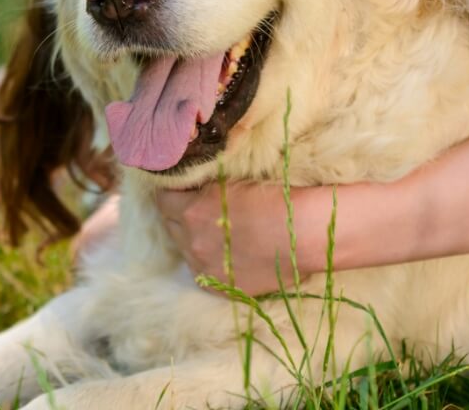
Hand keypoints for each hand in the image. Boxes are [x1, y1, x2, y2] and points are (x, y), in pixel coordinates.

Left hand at [154, 182, 328, 296]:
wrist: (304, 233)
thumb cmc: (275, 199)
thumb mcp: (232, 183)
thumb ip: (206, 188)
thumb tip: (192, 188)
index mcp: (192, 211)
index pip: (163, 200)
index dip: (173, 193)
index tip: (185, 190)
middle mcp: (192, 241)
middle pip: (172, 225)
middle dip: (181, 215)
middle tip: (200, 209)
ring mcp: (206, 266)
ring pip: (186, 250)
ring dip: (194, 239)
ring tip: (217, 232)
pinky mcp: (221, 286)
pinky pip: (203, 272)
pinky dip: (209, 261)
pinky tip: (226, 252)